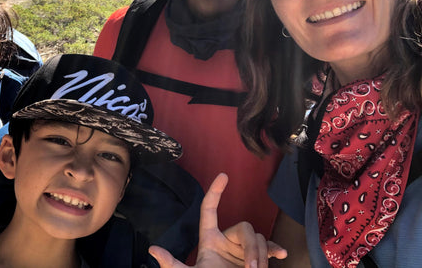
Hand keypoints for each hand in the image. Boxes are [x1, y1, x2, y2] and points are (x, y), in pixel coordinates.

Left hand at [149, 173, 286, 267]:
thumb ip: (172, 263)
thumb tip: (153, 250)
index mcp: (209, 239)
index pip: (210, 209)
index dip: (215, 192)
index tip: (223, 176)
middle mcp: (227, 241)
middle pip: (244, 227)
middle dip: (251, 246)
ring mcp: (242, 250)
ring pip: (257, 238)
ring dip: (260, 254)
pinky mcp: (256, 259)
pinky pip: (268, 247)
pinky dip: (274, 250)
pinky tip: (281, 254)